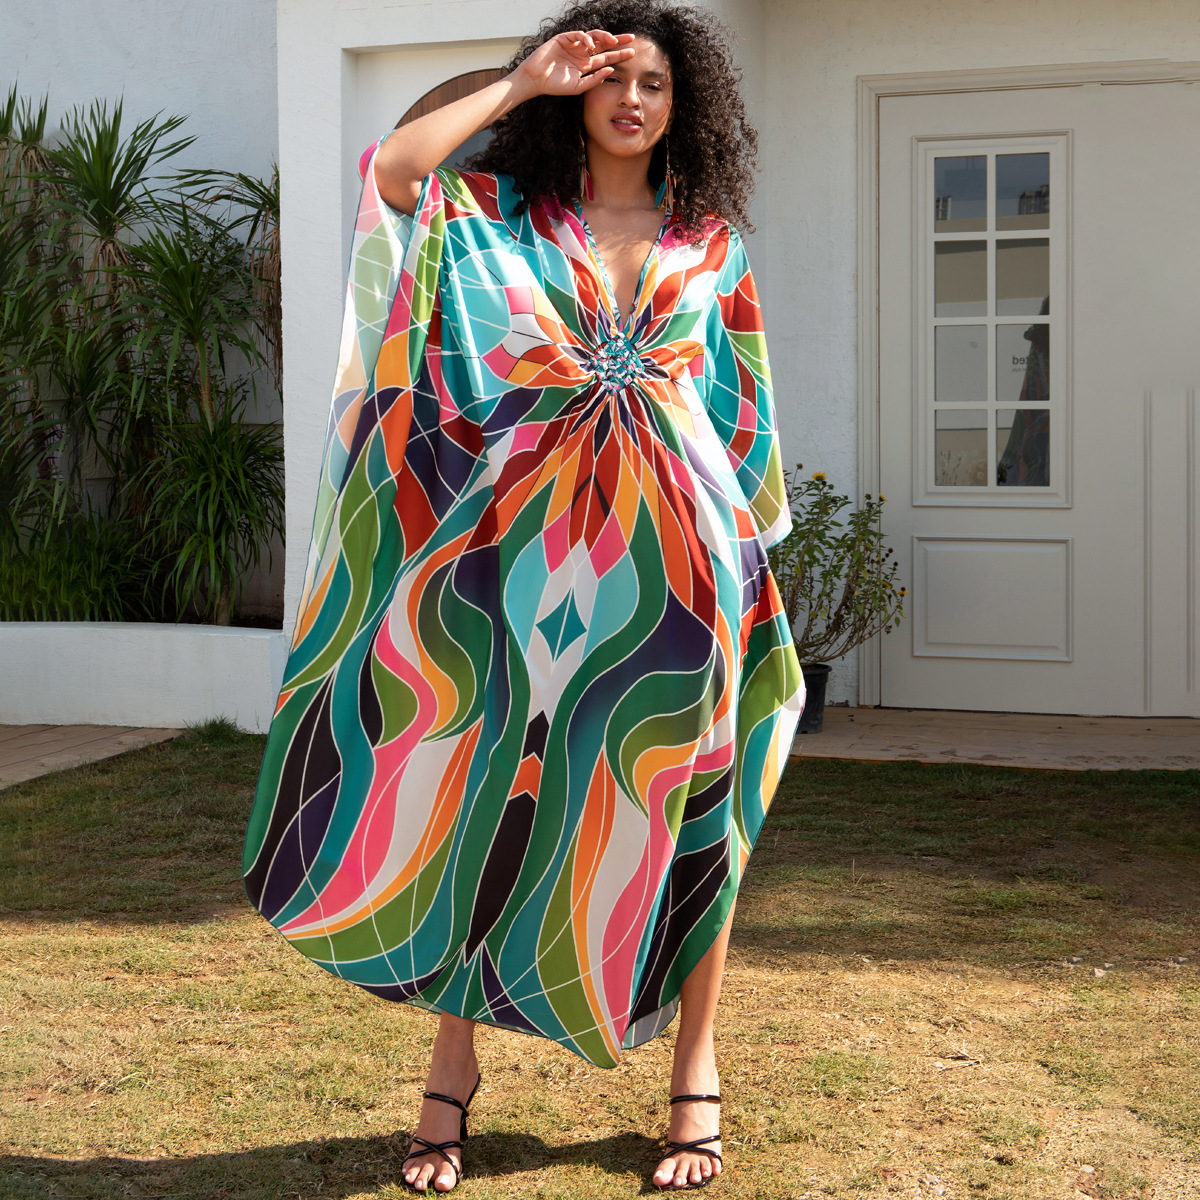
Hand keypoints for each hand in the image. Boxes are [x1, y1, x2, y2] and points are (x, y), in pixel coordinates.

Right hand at [512, 29, 634, 97]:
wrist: (536, 80)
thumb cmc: (555, 86)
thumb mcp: (578, 87)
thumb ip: (594, 80)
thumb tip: (610, 70)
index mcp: (586, 65)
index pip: (606, 57)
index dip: (619, 54)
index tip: (632, 53)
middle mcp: (582, 53)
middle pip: (604, 44)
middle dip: (618, 41)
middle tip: (631, 38)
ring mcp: (574, 45)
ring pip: (593, 36)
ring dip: (605, 37)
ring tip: (614, 41)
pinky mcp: (564, 38)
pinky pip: (578, 35)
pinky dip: (586, 38)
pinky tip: (590, 45)